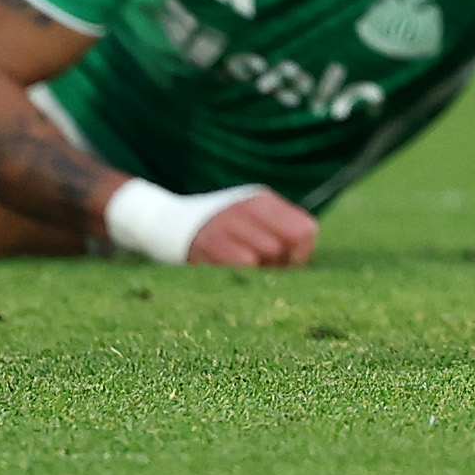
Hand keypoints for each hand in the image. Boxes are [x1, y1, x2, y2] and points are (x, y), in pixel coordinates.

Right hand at [190, 191, 317, 266]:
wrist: (168, 222)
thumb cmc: (223, 228)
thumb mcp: (253, 220)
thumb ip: (280, 235)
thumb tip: (299, 260)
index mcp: (262, 201)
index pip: (305, 230)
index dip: (301, 253)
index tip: (287, 261)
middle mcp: (245, 207)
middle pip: (282, 247)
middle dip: (276, 265)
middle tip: (261, 267)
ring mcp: (224, 224)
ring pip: (261, 257)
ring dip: (256, 271)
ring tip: (243, 268)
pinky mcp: (206, 243)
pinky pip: (238, 265)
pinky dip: (238, 273)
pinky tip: (228, 270)